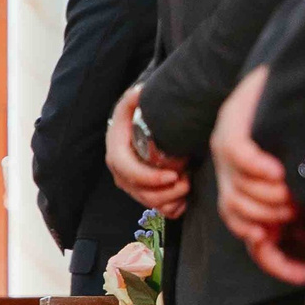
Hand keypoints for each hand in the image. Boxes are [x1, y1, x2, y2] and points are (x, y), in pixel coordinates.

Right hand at [106, 85, 191, 217]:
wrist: (134, 132)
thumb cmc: (133, 118)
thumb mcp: (130, 105)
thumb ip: (132, 99)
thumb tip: (140, 93)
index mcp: (116, 156)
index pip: (130, 174)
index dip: (151, 178)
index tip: (174, 175)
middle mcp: (121, 175)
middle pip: (142, 194)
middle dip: (166, 192)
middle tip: (187, 180)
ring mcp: (133, 188)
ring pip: (151, 204)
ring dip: (172, 199)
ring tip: (188, 184)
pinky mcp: (145, 195)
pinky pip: (159, 211)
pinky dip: (173, 208)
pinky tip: (185, 198)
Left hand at [210, 67, 304, 285]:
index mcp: (252, 190)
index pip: (255, 239)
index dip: (278, 262)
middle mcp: (232, 175)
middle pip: (241, 222)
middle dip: (272, 221)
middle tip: (301, 209)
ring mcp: (226, 151)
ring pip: (235, 197)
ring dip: (267, 199)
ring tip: (293, 188)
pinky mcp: (230, 123)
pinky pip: (235, 156)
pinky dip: (256, 169)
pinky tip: (277, 169)